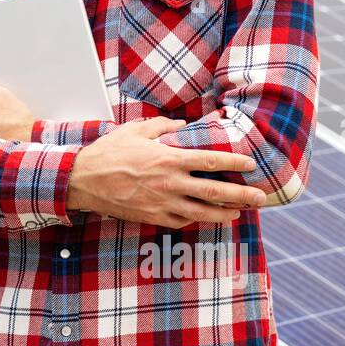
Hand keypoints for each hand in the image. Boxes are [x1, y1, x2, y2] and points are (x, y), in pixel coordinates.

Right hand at [66, 117, 266, 228]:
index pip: (212, 162)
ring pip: (203, 213)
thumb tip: (182, 124)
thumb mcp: (134, 130)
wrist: (83, 181)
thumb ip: (162, 126)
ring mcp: (163, 204)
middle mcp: (170, 183)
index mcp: (169, 159)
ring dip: (225, 214)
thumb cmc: (108, 153)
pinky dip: (196, 220)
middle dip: (242, 196)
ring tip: (240, 213)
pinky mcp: (153, 217)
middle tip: (260, 198)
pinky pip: (182, 221)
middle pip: (216, 192)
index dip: (235, 164)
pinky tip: (205, 217)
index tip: (251, 165)